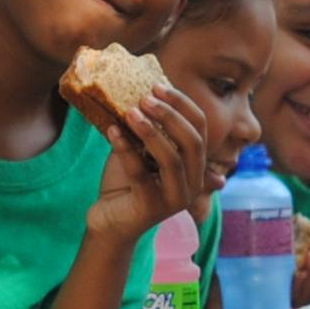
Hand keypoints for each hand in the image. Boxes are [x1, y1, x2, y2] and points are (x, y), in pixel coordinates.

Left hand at [84, 79, 212, 244]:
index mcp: (195, 167)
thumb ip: (150, 129)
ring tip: (130, 111)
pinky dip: (125, 149)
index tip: (158, 86)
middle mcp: (192, 184)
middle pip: (192, 142)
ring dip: (150, 131)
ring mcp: (174, 199)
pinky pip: (140, 173)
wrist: (109, 223)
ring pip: (171, 159)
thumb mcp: (141, 152)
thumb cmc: (126, 184)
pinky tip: (111, 130)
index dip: (183, 105)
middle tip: (145, 98)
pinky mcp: (151, 209)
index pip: (200, 129)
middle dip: (170, 115)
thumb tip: (145, 90)